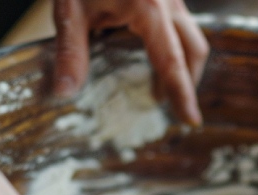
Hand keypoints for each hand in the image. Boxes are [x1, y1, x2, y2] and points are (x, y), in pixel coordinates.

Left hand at [52, 0, 208, 125]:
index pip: (172, 62)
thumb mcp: (70, 9)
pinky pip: (180, 21)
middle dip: (188, 80)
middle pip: (194, 49)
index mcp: (149, 9)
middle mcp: (169, 2)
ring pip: (192, 34)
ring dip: (183, 62)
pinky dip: (174, 42)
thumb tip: (64, 93)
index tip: (191, 120)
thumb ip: (70, 52)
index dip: (182, 94)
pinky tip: (152, 51)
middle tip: (174, 106)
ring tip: (161, 84)